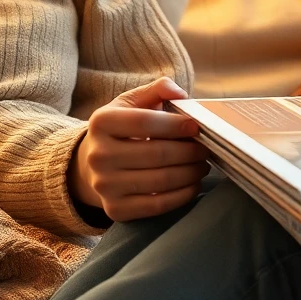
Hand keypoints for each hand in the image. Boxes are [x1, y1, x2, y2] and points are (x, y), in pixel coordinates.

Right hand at [68, 78, 209, 221]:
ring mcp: (104, 185)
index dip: (176, 124)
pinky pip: (158, 206)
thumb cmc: (124, 128)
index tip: (197, 126)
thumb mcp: (134, 102)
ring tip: (202, 164)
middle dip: (190, 151)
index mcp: (102, 122)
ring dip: (191, 172)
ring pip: (161, 181)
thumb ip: (158, 90)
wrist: (93, 163)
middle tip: (206, 148)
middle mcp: (98, 155)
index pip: (145, 122)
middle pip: (157, 154)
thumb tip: (179, 93)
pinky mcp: (115, 210)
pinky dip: (183, 194)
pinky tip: (193, 183)